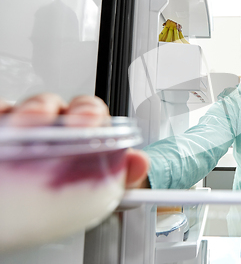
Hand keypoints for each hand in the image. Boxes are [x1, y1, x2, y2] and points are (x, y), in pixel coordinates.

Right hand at [1, 93, 148, 188]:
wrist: (24, 222)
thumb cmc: (67, 200)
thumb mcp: (100, 191)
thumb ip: (125, 175)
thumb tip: (140, 162)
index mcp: (83, 137)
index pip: (91, 114)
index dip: (90, 113)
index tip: (86, 123)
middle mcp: (56, 131)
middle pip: (59, 105)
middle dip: (55, 107)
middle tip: (50, 119)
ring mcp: (28, 132)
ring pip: (31, 108)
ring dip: (30, 111)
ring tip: (25, 126)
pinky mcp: (5, 134)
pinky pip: (2, 114)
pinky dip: (2, 113)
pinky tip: (3, 121)